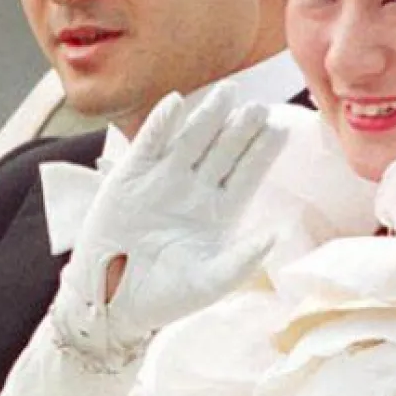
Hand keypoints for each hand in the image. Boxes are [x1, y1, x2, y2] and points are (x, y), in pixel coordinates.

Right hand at [65, 84, 285, 344]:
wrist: (113, 303)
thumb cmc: (166, 296)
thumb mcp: (210, 282)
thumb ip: (242, 260)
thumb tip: (275, 234)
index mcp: (220, 211)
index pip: (247, 173)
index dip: (262, 151)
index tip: (282, 128)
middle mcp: (195, 188)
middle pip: (223, 149)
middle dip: (242, 127)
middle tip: (260, 105)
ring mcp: (163, 179)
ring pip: (191, 139)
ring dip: (208, 115)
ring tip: (228, 92)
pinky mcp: (130, 177)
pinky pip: (149, 143)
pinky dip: (160, 123)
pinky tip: (175, 102)